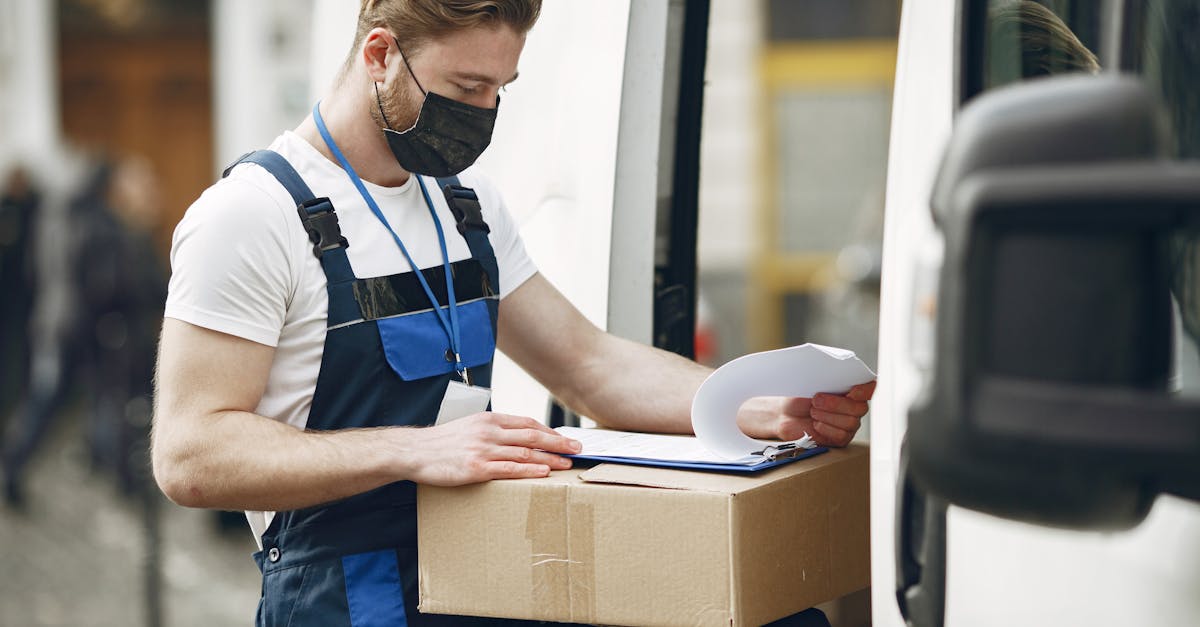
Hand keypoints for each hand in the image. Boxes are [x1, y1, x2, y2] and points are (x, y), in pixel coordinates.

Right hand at [390, 412, 580, 485]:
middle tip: (577, 448)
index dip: (549, 431)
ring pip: (525, 453)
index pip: (527, 423)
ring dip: (550, 458)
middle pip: (533, 436)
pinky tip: (544, 472)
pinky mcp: (477, 468)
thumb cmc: (443, 443)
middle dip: (559, 443)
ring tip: (567, 464)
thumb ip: (493, 430)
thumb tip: (516, 438)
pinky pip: (510, 469)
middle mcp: (489, 432)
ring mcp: (483, 450)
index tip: (564, 438)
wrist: (415, 452)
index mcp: (489, 420)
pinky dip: (530, 471)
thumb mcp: (470, 427)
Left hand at [740, 381, 875, 447]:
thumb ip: (825, 377)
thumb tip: (831, 370)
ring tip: (812, 411)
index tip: (852, 391)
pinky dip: (826, 428)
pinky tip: (815, 424)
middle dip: (836, 404)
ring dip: (828, 416)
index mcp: (850, 389)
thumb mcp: (811, 381)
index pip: (870, 388)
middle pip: (859, 408)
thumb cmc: (799, 395)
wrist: (784, 413)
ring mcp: (848, 424)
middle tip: (815, 400)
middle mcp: (853, 407)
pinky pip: (841, 435)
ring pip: (850, 422)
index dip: (865, 390)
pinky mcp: (840, 439)